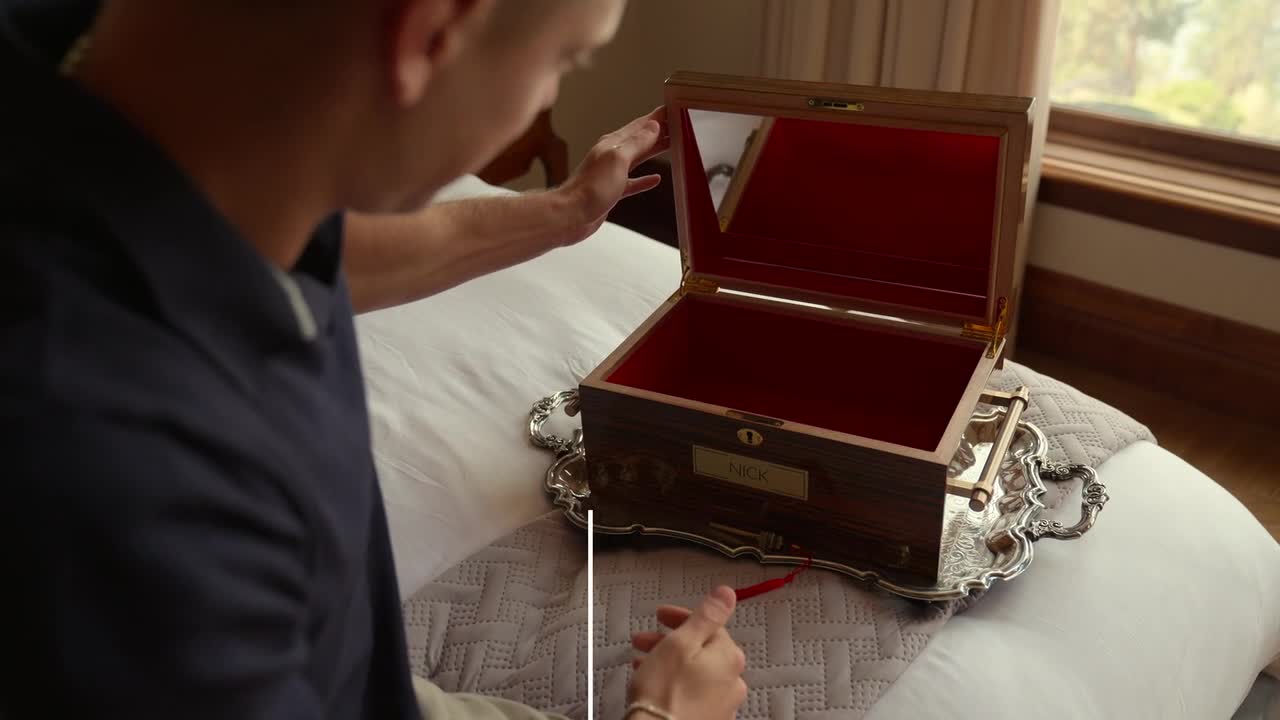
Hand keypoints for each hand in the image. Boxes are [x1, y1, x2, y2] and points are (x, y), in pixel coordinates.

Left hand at [556, 106, 669, 243]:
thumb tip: (653, 126)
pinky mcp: (612, 190)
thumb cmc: (591, 188)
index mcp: (613, 143)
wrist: (571, 215)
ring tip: (671, 145)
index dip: (657, 117)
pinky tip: (655, 179)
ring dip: (654, 151)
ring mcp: (612, 173)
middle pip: (641, 140)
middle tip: (678, 125)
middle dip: (659, 132)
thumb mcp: (618, 159)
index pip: (640, 125)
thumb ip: (636, 143)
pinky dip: (644, 179)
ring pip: (638, 158)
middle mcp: (612, 155)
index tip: (672, 109)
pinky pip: (632, 181)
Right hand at [627, 586, 747, 719]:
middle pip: (702, 648)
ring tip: (643, 663)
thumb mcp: (681, 642)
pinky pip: (694, 692)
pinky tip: (657, 684)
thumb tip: (727, 593)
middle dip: (671, 639)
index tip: (660, 615)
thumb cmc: (665, 693)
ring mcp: (723, 703)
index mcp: (729, 657)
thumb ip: (707, 615)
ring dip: (671, 660)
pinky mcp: (710, 719)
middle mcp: (733, 681)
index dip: (681, 616)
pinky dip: (676, 682)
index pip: (709, 624)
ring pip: (696, 670)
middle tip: (645, 639)